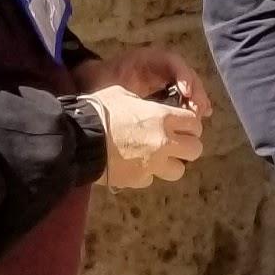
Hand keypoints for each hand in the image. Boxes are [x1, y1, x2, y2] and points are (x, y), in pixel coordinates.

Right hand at [83, 81, 205, 188]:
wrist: (79, 138)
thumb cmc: (99, 111)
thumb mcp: (123, 95)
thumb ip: (143, 104)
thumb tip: (146, 108)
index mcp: (163, 117)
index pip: (195, 123)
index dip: (190, 125)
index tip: (183, 126)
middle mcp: (165, 142)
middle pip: (195, 149)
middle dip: (187, 146)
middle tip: (175, 143)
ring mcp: (154, 164)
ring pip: (179, 170)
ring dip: (171, 163)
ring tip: (158, 158)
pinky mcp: (139, 180)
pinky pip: (151, 178)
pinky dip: (146, 173)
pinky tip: (135, 166)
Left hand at [86, 47, 216, 122]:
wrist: (95, 82)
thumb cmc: (102, 82)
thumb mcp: (111, 85)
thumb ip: (125, 91)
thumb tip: (140, 103)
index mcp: (147, 59)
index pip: (171, 61)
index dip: (182, 75)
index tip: (186, 93)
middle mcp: (160, 65)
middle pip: (185, 73)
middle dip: (195, 90)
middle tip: (199, 109)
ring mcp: (165, 75)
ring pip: (188, 83)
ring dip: (197, 97)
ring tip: (202, 114)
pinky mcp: (167, 87)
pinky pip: (184, 92)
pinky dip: (192, 102)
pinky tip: (201, 114)